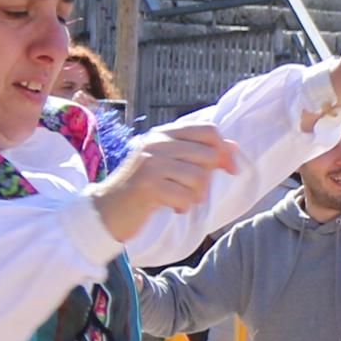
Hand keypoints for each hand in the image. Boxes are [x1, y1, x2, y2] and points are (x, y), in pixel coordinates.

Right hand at [94, 119, 230, 241]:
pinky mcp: (148, 186)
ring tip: (178, 200)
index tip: (230, 169)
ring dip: (195, 196)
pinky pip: (185, 197)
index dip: (225, 150)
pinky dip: (182, 207)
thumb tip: (234, 147)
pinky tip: (169, 207)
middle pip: (209, 155)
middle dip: (208, 179)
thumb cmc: (142, 189)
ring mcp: (151, 163)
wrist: (106, 210)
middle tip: (192, 192)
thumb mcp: (168, 164)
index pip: (208, 130)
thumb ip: (197, 153)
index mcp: (163, 134)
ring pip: (200, 178)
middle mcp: (156, 143)